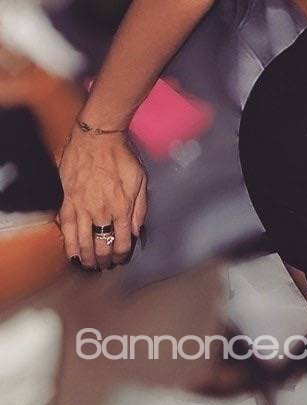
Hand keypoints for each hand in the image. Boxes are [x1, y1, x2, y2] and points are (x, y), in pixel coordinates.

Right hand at [54, 125, 146, 270]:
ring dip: (88, 258)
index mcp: (122, 207)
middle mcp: (102, 212)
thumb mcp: (141, 179)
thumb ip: (140, 208)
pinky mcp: (67, 203)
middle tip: (107, 265)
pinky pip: (67, 231)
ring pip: (83, 244)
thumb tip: (137, 232)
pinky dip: (70, 246)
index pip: (123, 242)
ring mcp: (82, 209)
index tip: (122, 258)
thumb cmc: (122, 156)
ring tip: (91, 265)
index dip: (123, 255)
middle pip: (102, 247)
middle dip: (105, 260)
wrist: (97, 138)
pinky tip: (73, 255)